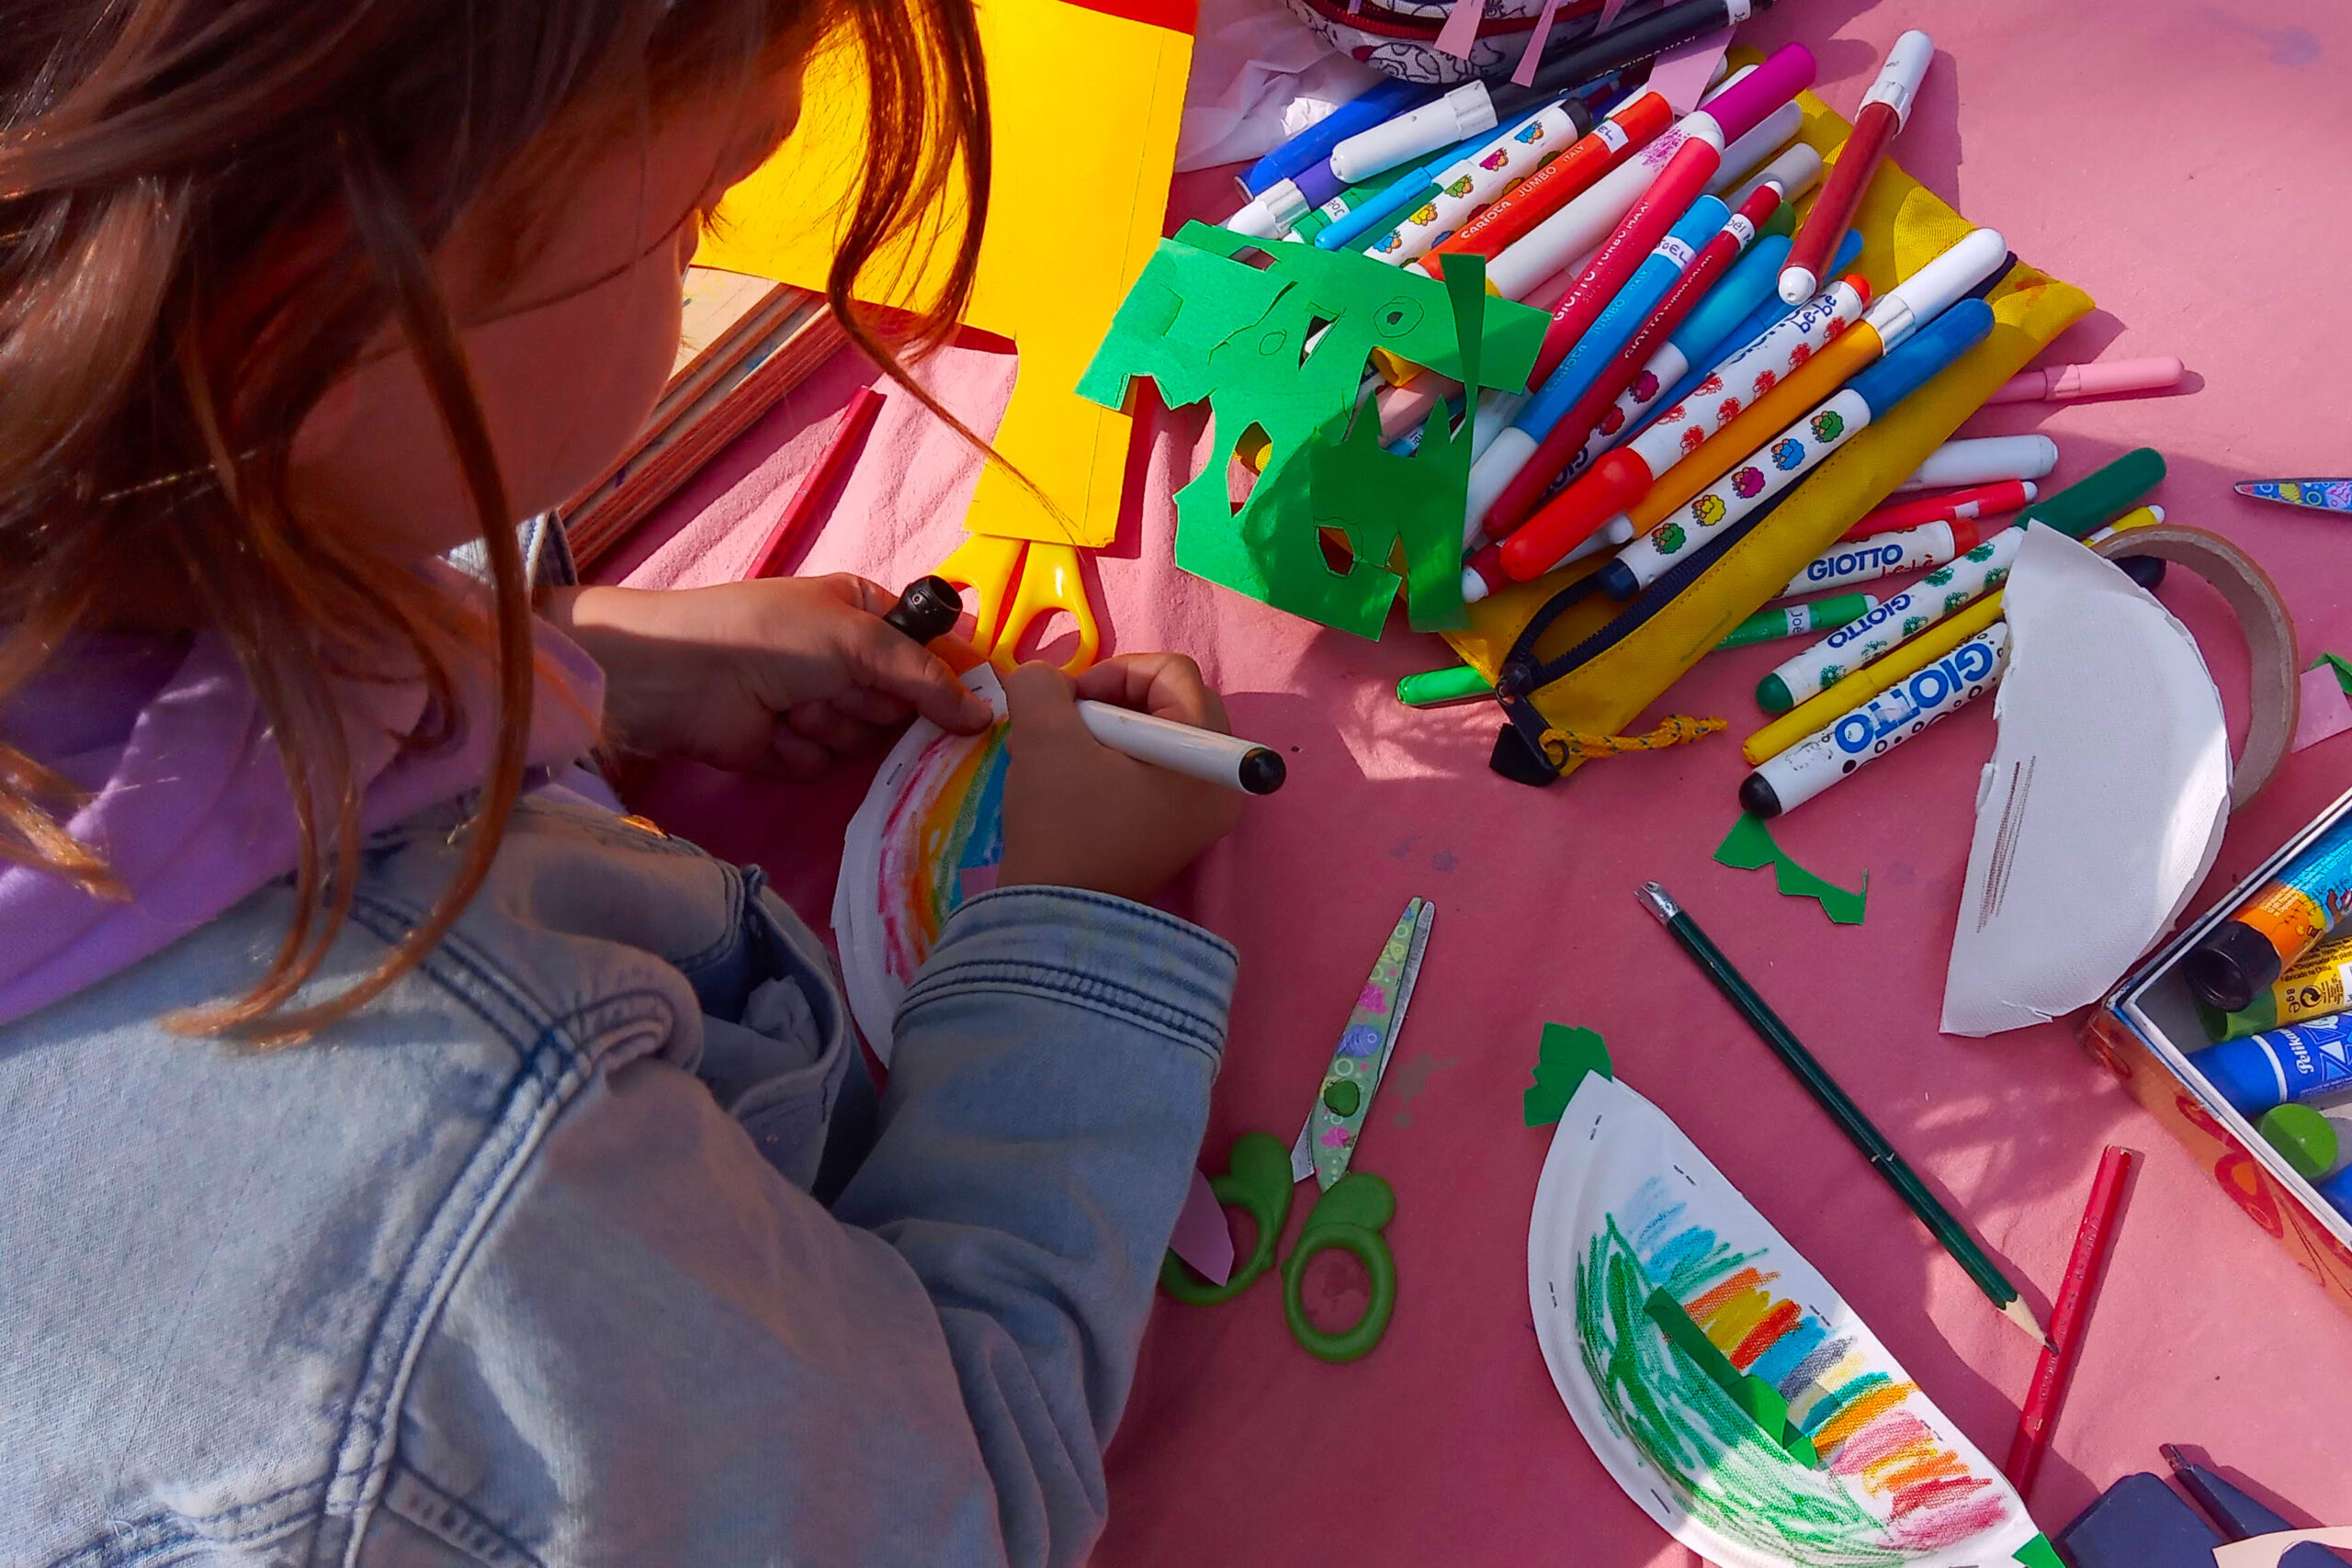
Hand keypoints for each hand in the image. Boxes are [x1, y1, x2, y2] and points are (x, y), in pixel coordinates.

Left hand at [541, 577, 991, 776]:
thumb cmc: (769, 633)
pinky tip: (771, 730)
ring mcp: (822, 707)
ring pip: (867, 741)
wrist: (679, 676)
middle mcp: (850, 662)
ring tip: (791, 704)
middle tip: (842, 690)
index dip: (956, 682)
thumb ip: (925, 677)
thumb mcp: (857, 637)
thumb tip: (987, 715)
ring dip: (832, 725)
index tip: (984, 710)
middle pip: (907, 706)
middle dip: (875, 704)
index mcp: (866, 615)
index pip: (934, 652)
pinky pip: (827, 766)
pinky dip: (801, 751)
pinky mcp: (794, 751)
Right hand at [996, 654, 1244, 902]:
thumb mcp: (1044, 739)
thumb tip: (1045, 679)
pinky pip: (1153, 769)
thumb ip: (1043, 686)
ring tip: (1064, 757)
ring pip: (1157, 735)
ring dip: (1107, 731)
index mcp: (1207, 756)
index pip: (1171, 672)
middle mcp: (1221, 782)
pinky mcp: (1176, 830)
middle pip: (1171, 702)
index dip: (1113, 673)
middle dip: (1113, 701)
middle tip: (1067, 725)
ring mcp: (1203, 811)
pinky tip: (1075, 781)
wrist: (1055, 916)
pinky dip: (1114, 760)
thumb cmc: (1062, 825)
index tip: (1071, 704)